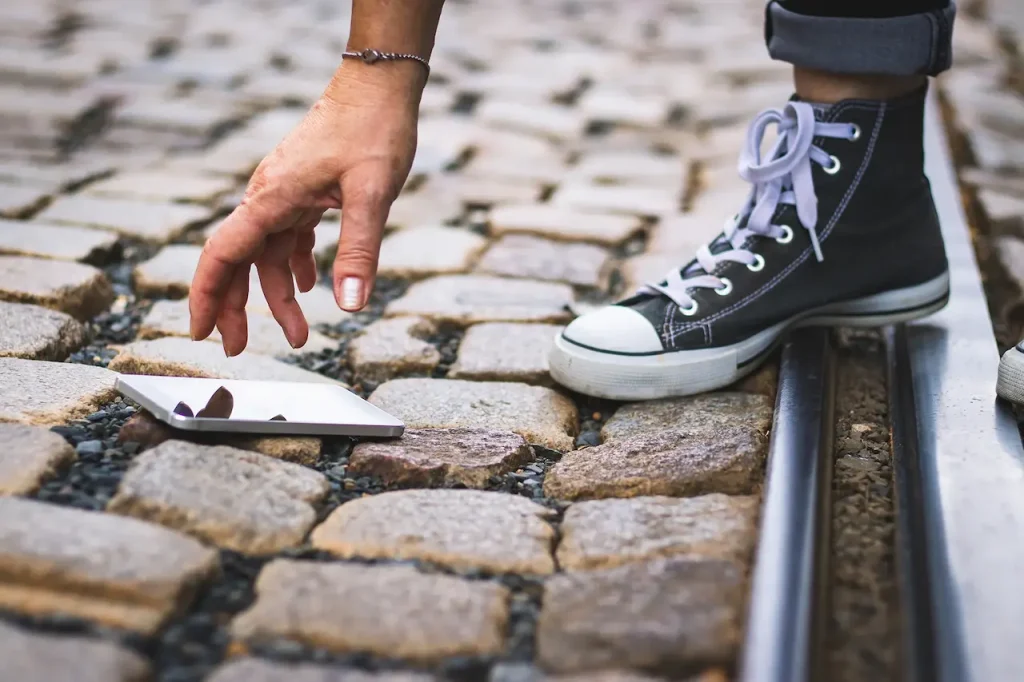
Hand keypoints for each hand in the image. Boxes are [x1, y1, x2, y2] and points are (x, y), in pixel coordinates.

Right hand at [188, 65, 420, 355]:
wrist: (378, 87)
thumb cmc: (373, 131)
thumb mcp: (372, 194)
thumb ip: (359, 251)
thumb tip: (351, 307)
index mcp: (271, 198)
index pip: (223, 254)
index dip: (206, 295)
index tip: (200, 331)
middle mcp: (269, 197)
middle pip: (238, 260)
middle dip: (236, 307)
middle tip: (239, 349)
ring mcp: (284, 193)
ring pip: (267, 254)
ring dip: (277, 295)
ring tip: (298, 334)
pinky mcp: (304, 190)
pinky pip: (288, 236)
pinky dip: (295, 265)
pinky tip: (310, 286)